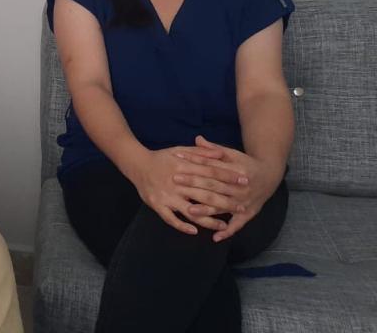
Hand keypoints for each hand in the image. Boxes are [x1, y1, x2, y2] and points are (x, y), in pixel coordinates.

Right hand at [131, 146, 246, 234]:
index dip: (228, 177)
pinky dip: (182, 225)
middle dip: (225, 201)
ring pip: (191, 211)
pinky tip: (195, 231)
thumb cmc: (161, 158)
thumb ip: (200, 152)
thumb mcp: (180, 150)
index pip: (210, 172)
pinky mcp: (157, 204)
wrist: (136, 163)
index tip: (244, 182)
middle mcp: (177, 182)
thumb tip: (220, 153)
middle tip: (241, 207)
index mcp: (184, 166)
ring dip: (208, 219)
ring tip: (224, 225)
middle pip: (205, 194)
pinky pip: (171, 219)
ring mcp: (166, 195)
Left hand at [175, 136, 281, 241]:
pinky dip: (227, 231)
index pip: (211, 167)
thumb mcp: (232, 154)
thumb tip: (197, 139)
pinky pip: (237, 225)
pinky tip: (215, 237)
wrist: (269, 176)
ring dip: (206, 209)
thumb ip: (214, 150)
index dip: (194, 163)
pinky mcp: (248, 213)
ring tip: (189, 210)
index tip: (178, 161)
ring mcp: (244, 201)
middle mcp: (240, 187)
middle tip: (176, 181)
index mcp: (235, 170)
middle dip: (194, 184)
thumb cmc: (245, 163)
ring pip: (222, 206)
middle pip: (214, 186)